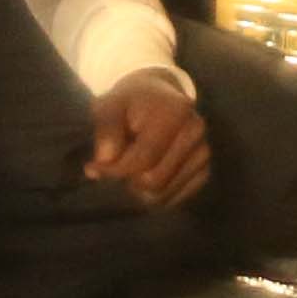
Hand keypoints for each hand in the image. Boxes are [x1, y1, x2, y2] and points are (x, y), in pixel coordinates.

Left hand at [86, 70, 211, 206]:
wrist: (157, 98)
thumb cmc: (129, 103)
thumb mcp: (110, 106)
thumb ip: (106, 130)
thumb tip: (105, 160)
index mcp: (176, 112)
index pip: (143, 159)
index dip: (114, 170)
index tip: (93, 168)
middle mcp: (196, 132)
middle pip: (154, 180)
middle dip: (127, 181)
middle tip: (112, 170)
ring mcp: (203, 153)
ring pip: (163, 194)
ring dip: (139, 191)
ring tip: (128, 171)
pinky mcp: (203, 171)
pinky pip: (174, 199)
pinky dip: (154, 196)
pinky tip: (144, 177)